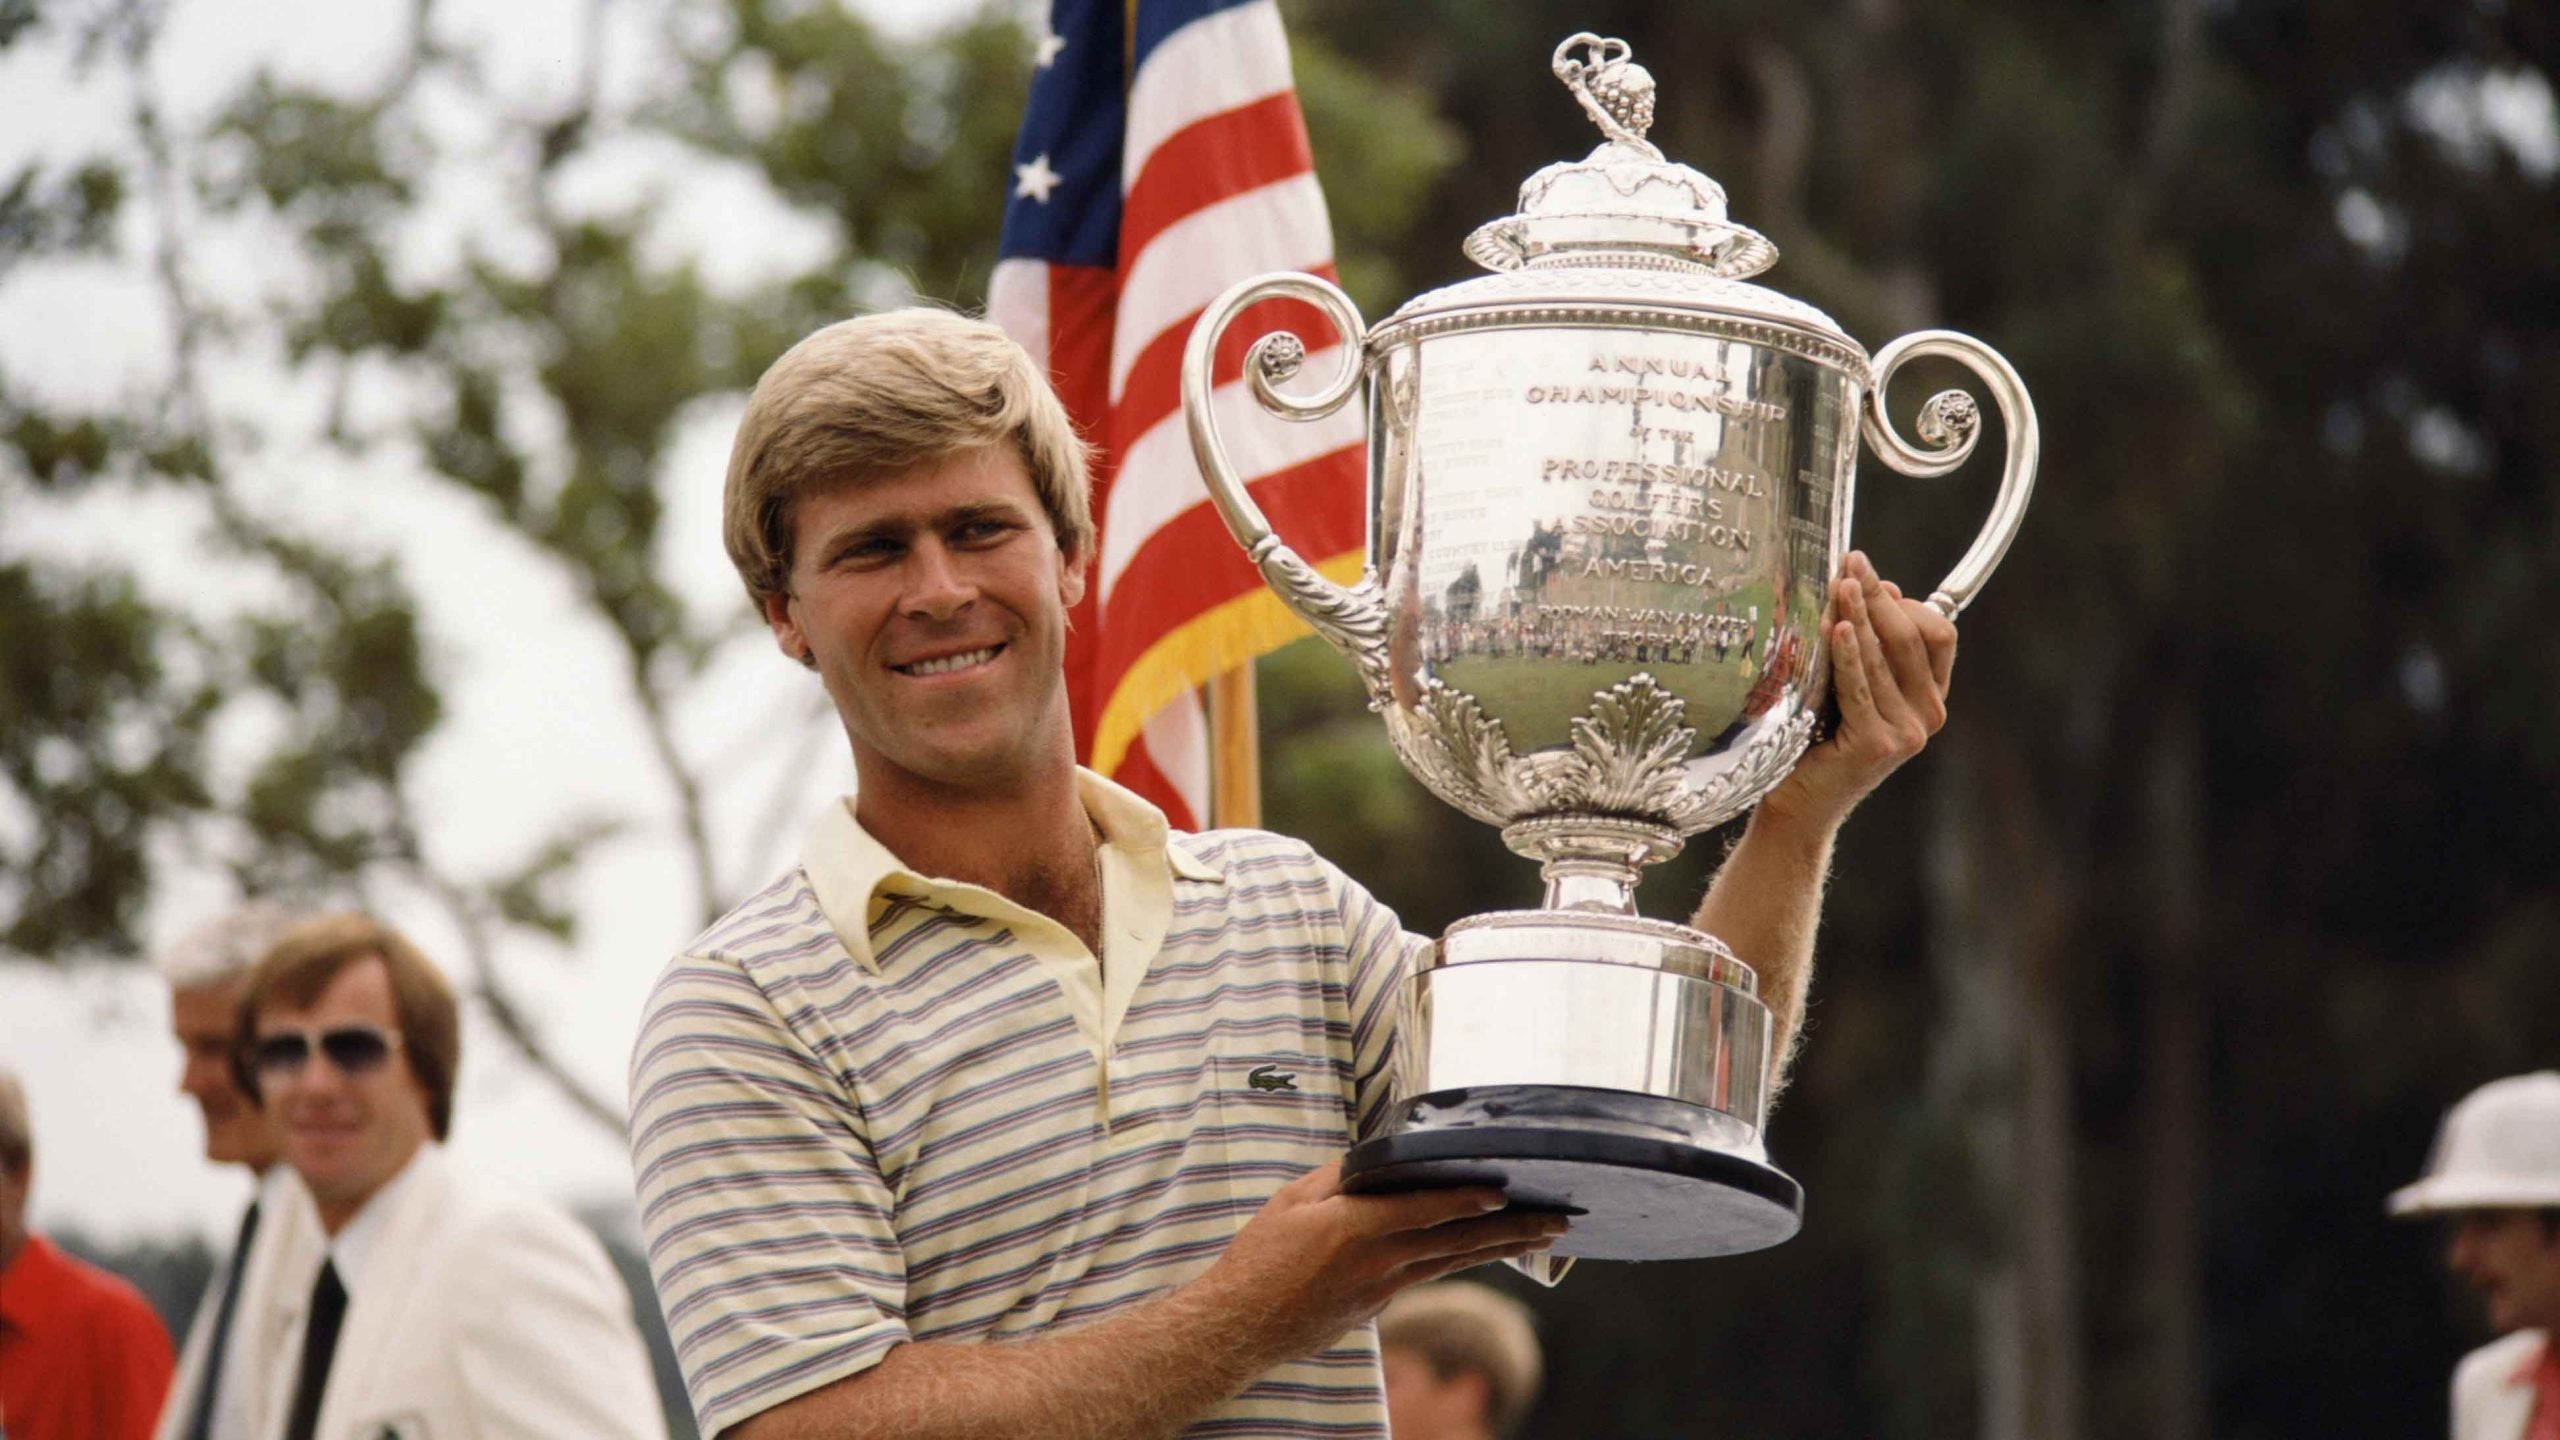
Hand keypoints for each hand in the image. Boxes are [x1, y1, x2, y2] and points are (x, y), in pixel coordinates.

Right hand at [1190, 1160, 1565, 1365]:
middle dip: (1511, 1230)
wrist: (1241, 1326)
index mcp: (1357, 1230)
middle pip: (1457, 1242)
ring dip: (1499, 1247)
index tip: (1507, 1190)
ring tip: (1538, 1236)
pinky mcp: (1378, 1307)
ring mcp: (1383, 1290)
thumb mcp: (1291, 1202)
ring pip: (1452, 1262)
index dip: (1468, 1198)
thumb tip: (1372, 1158)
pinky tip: (1479, 1250)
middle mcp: (1380, 1263)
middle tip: (1556, 1221)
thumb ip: (1338, 1178)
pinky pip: (1426, 1275)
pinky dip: (1459, 1260)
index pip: (1426, 1210)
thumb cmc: (1260, 1260)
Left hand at [1758, 550, 1957, 831]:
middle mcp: (1928, 715)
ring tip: (1839, 584)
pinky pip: (1860, 686)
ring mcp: (1907, 732)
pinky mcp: (1877, 744)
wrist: (1800, 802)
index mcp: (1928, 696)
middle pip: (1911, 637)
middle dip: (1878, 596)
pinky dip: (1848, 654)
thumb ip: (1870, 643)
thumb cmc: (1819, 739)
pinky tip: (1833, 627)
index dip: (1904, 598)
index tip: (1865, 570)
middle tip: (1850, 562)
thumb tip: (1882, 586)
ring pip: (1884, 657)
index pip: (1937, 633)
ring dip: (1858, 615)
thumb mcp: (1850, 682)